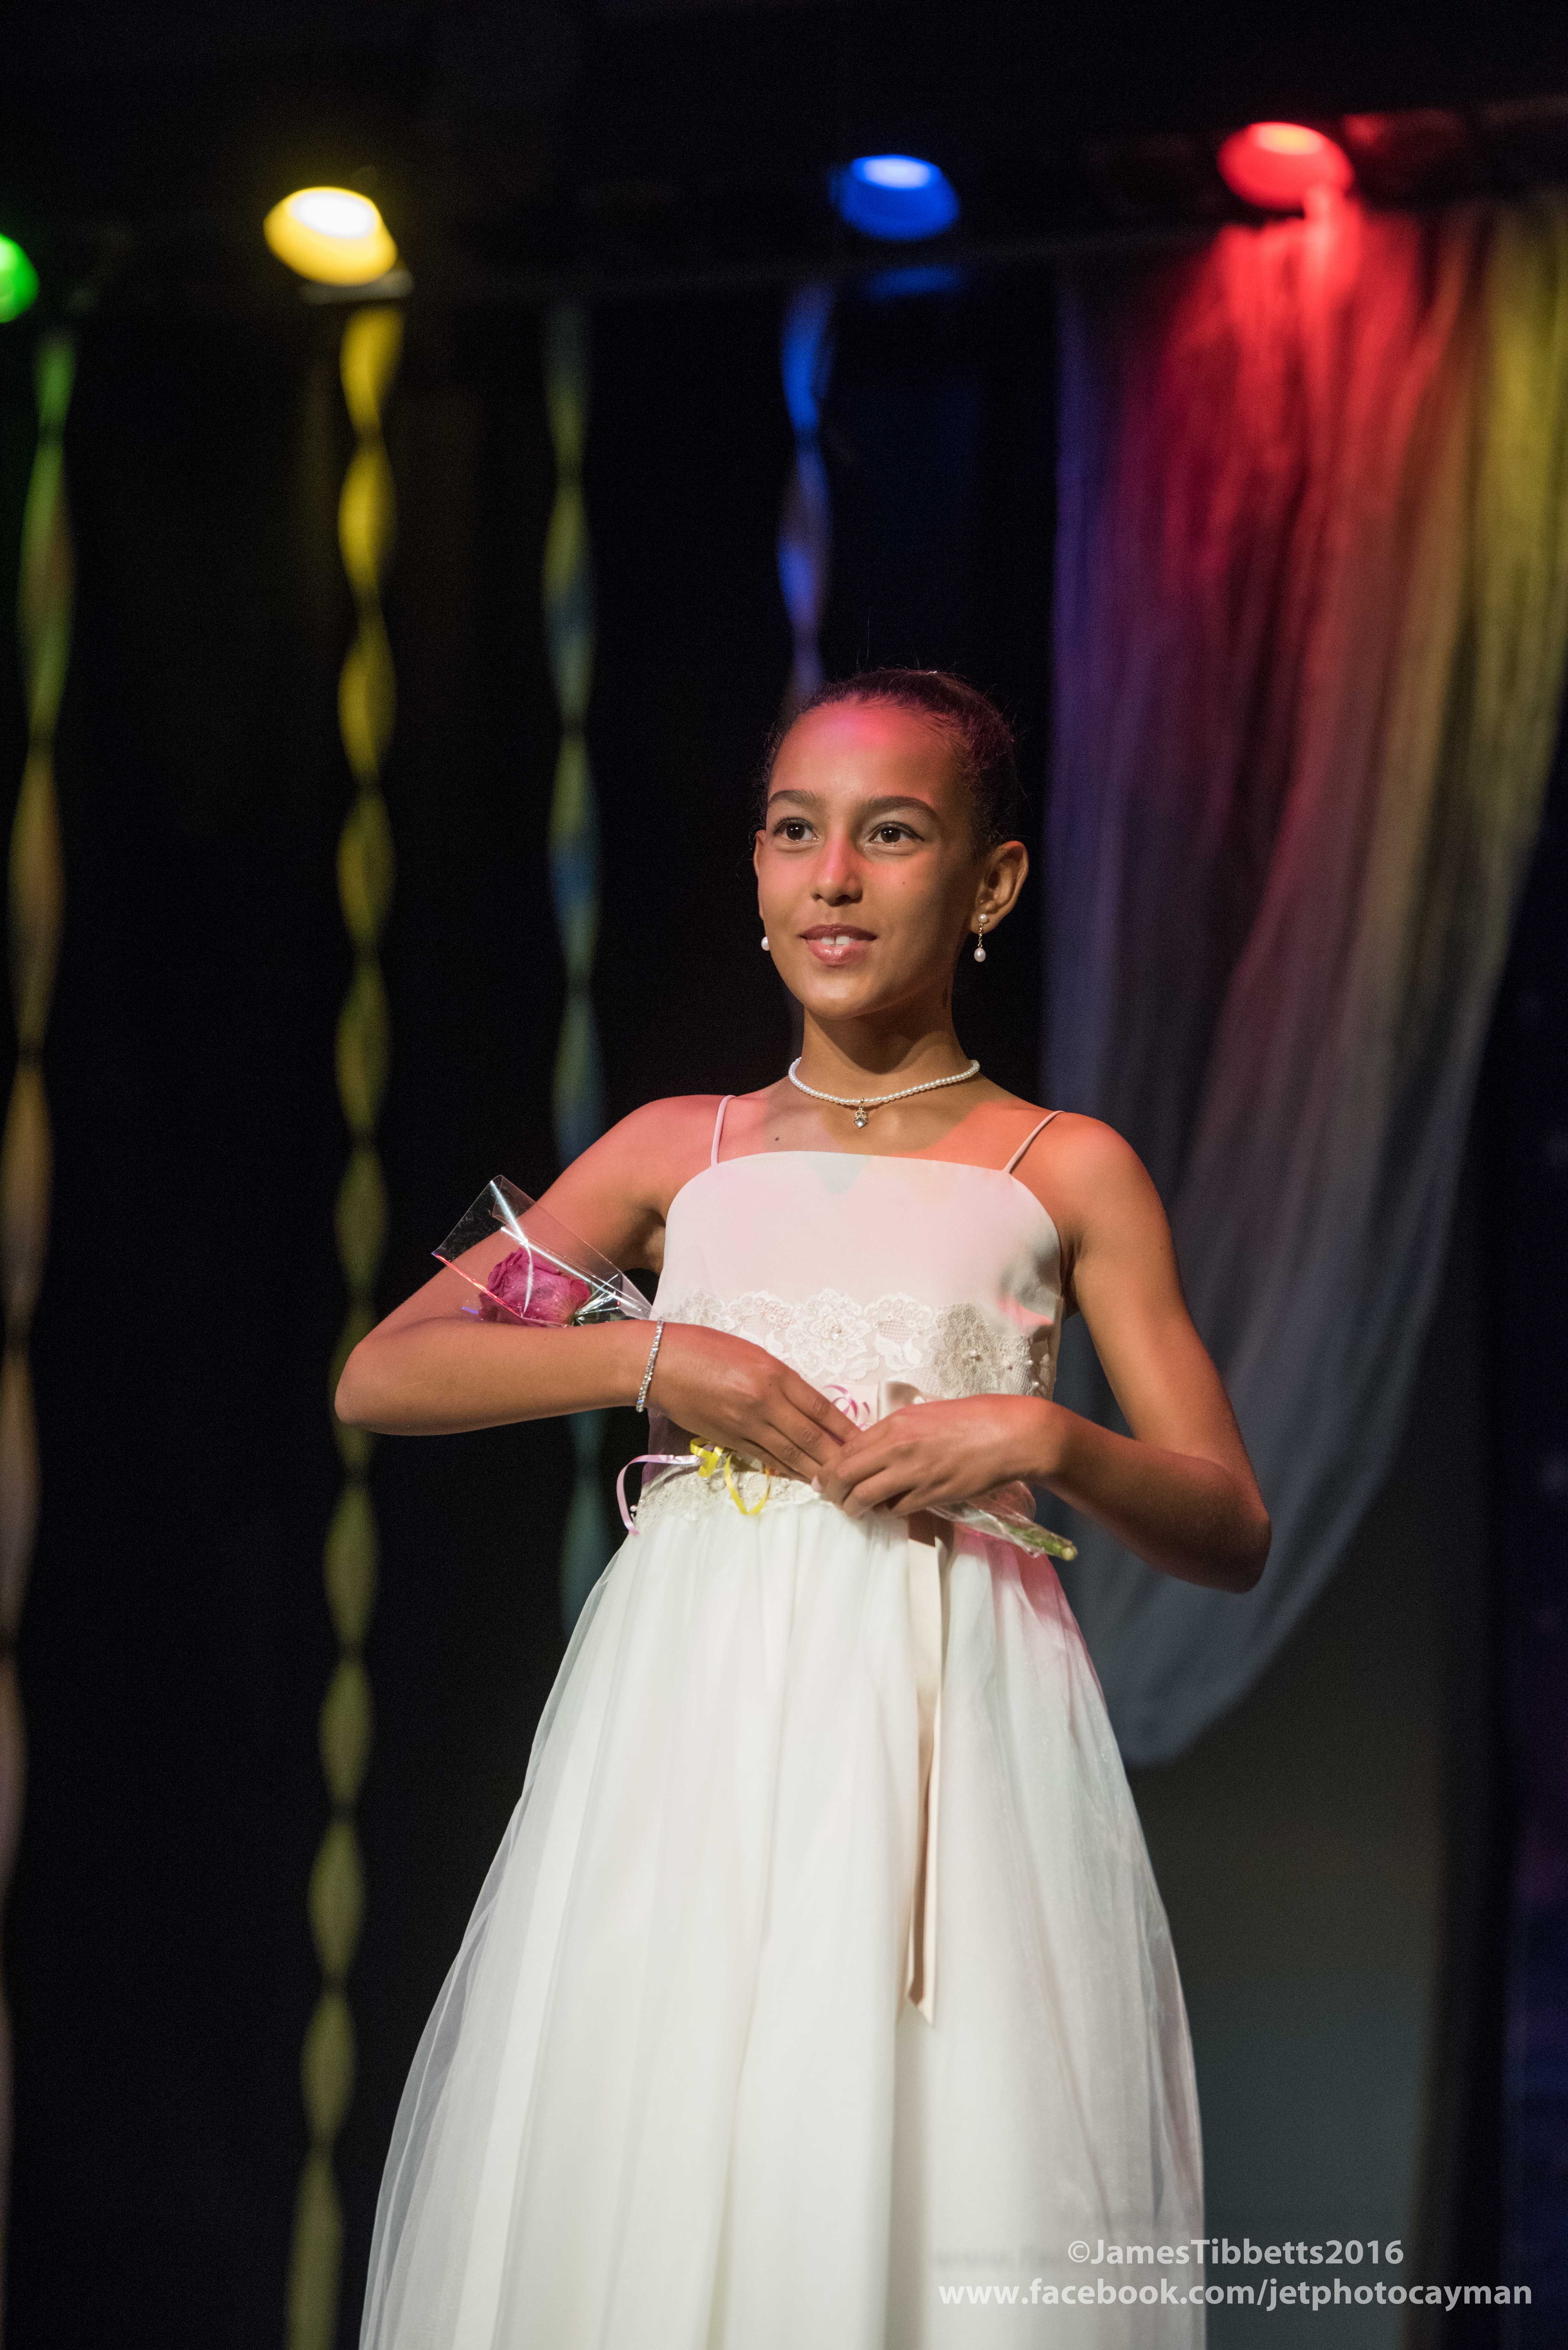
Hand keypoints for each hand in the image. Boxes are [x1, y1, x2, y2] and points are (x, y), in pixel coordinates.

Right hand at [646, 1323, 860, 1482]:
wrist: (662, 1364)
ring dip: (816, 1470)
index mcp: (774, 1374)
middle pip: (811, 1436)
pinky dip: (788, 1469)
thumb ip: (782, 1379)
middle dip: (837, 1456)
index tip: (864, 1441)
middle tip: (859, 1471)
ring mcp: (747, 1424)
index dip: (844, 1428)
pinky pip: (766, 1458)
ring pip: (790, 1453)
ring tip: (838, 1482)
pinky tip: (803, 1477)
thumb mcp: (754, 1354)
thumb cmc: (707, 1348)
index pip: (820, 1407)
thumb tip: (807, 1405)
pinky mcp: (730, 1439)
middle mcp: (765, 1402)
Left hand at [815, 1395, 1059, 1519]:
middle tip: (831, 1498)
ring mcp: (914, 1472)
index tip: (825, 1477)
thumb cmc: (974, 1417)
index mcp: (895, 1423)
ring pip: (864, 1496)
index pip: (847, 1449)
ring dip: (853, 1507)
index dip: (830, 1467)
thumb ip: (898, 1430)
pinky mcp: (932, 1495)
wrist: (1011, 1434)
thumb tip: (875, 1447)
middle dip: (831, 1490)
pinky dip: (887, 1512)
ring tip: (853, 1511)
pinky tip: (889, 1510)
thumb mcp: (927, 1413)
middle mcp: (898, 1447)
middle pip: (844, 1474)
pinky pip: (896, 1509)